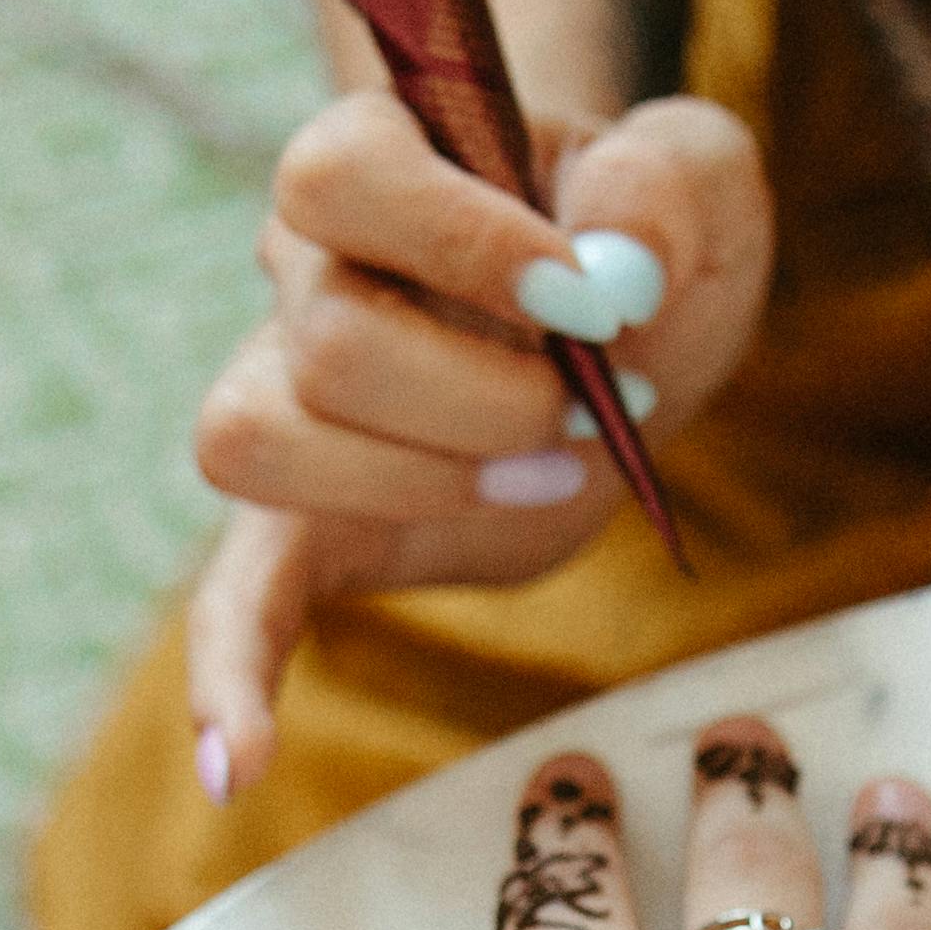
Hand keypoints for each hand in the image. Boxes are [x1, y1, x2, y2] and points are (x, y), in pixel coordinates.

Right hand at [181, 86, 773, 804]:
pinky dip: (228, 680)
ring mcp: (291, 401)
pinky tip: (240, 765)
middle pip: (324, 341)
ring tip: (539, 483)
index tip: (585, 295)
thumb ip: (672, 175)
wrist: (634, 331)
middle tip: (588, 414)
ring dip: (418, 483)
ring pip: (261, 441)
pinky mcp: (311, 525)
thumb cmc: (650, 240)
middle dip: (483, 401)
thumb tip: (610, 255)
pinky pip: (230, 599)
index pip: (337, 174)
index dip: (456, 239)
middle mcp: (302, 276)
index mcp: (383, 165)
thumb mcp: (703, 179)